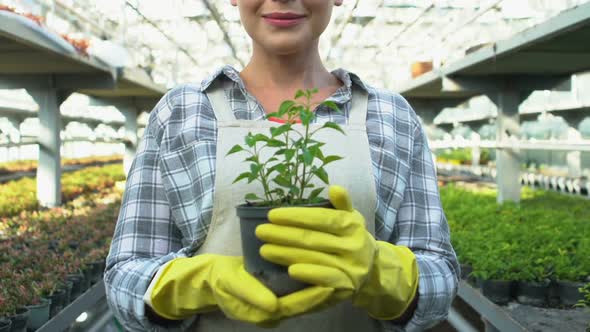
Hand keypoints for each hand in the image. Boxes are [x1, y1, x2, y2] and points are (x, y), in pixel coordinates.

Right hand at [146, 254, 339, 324]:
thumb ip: (251, 295)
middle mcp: (276, 312)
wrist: (212, 279)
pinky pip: (299, 290)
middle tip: (343, 277)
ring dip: (321, 284)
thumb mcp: (232, 285)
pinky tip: (324, 266)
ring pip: (304, 296)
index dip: (312, 297)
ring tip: (340, 271)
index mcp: (265, 314)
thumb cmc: (221, 281)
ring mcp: (278, 303)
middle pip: (305, 304)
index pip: (295, 307)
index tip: (329, 285)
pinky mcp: (279, 293)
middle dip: (324, 292)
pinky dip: (311, 279)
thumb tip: (272, 305)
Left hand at [256, 185, 376, 297]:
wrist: (371, 271)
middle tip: (260, 232)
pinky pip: (325, 279)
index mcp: (352, 225)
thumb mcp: (351, 218)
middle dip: (283, 235)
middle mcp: (354, 246)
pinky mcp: (346, 286)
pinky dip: (308, 273)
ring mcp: (351, 267)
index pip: (321, 218)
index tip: (271, 215)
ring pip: (314, 258)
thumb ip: (342, 204)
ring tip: (264, 250)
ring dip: (286, 254)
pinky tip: (289, 270)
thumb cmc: (351, 239)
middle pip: (313, 239)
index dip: (296, 216)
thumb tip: (334, 188)